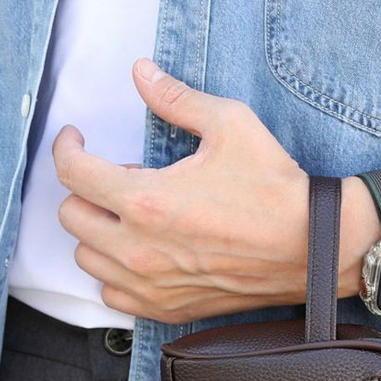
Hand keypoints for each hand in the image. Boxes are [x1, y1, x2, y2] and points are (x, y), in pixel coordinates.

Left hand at [51, 59, 377, 322]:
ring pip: (87, 258)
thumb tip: (141, 72)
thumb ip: (176, 98)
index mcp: (145, 200)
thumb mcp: (230, 124)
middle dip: (83, 189)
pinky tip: (137, 252)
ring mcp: (151, 284)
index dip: (66, 147)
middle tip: (112, 176)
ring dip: (96, 232)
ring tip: (126, 215)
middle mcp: (139, 249)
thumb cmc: (274, 187)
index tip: (76, 139)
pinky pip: (112, 295)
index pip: (72, 172)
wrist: (313, 246)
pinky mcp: (167, 308)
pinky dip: (113, 273)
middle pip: (71, 216)